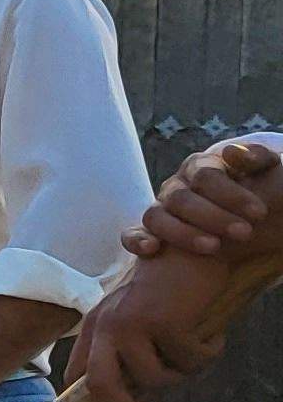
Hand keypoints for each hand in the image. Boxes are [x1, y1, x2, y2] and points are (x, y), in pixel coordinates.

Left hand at [70, 254, 241, 401]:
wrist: (195, 250)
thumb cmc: (170, 290)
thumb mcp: (139, 319)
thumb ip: (129, 354)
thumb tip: (131, 400)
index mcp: (96, 326)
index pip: (78, 374)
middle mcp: (107, 326)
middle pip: (101, 386)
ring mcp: (132, 324)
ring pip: (155, 378)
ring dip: (182, 373)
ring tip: (196, 352)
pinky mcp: (162, 323)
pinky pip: (189, 361)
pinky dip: (207, 354)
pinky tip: (213, 336)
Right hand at [125, 136, 282, 259]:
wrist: (262, 219)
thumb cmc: (266, 192)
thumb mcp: (269, 172)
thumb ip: (256, 158)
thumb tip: (231, 153)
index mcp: (201, 167)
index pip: (206, 177)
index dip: (232, 194)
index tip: (260, 213)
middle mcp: (176, 186)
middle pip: (181, 199)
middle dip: (214, 217)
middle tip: (245, 233)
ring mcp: (161, 210)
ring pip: (156, 217)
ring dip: (182, 233)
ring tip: (214, 247)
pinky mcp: (152, 234)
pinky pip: (132, 234)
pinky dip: (136, 239)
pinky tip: (151, 248)